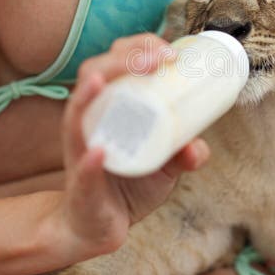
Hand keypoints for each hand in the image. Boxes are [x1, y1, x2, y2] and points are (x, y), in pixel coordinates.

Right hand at [56, 34, 209, 259]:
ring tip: (108, 79)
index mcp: (110, 106)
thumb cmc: (129, 185)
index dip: (140, 47)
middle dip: (123, 58)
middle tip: (158, 58)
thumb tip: (198, 147)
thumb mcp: (166, 166)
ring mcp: (80, 150)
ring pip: (76, 114)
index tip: (171, 51)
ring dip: (89, 93)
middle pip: (94, 73)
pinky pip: (80, 168)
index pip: (116, 61)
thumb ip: (186, 153)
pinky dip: (89, 159)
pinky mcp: (80, 185)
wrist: (99, 228)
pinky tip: (99, 151)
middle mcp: (89, 120)